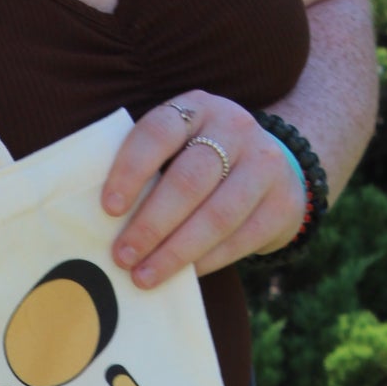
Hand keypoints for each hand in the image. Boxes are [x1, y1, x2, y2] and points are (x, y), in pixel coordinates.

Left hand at [101, 91, 306, 288]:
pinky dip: (207, 261)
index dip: (131, 170)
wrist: (274, 168)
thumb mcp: (178, 148)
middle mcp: (235, 128)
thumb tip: (102, 223)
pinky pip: (240, 239)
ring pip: (217, 215)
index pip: (159, 132)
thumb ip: (148, 170)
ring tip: (144, 277)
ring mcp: (265, 163)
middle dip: (151, 224)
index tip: (109, 208)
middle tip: (122, 257)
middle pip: (190, 180)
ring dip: (176, 252)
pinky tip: (183, 276)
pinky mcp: (284, 202)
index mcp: (196, 109)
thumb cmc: (202, 163)